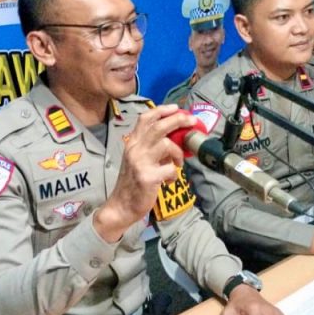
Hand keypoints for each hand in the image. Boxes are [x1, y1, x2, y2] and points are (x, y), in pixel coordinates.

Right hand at [94, 104, 197, 241]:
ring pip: (167, 145)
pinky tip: (168, 181)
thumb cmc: (133, 182)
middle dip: (178, 120)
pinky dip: (174, 175)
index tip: (176, 108)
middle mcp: (135, 149)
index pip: (145, 119)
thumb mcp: (138, 159)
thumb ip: (152, 148)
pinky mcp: (148, 177)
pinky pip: (170, 169)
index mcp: (132, 143)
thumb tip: (174, 139)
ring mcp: (140, 162)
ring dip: (178, 154)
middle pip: (159, 126)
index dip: (162, 110)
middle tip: (192, 121)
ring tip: (178, 163)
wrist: (121, 206)